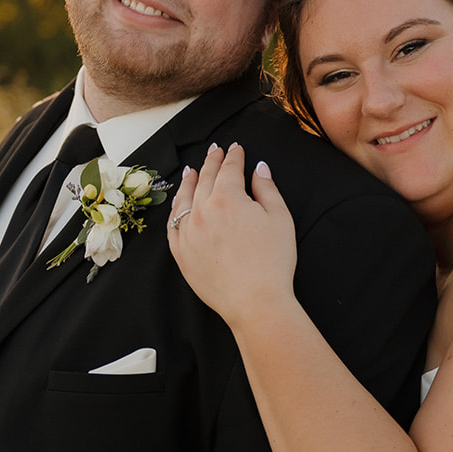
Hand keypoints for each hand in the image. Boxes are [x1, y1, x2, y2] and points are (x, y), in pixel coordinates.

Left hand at [168, 142, 297, 327]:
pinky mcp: (181, 253)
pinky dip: (175, 210)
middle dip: (211, 162)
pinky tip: (179, 204)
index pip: (229, 169)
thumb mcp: (280, 219)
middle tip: (215, 151)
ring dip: (189, 181)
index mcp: (227, 198)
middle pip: (204, 179)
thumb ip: (267, 189)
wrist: (255, 301)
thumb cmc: (272, 262)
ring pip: (184, 199)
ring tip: (192, 170)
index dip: (234, 157)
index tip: (236, 149)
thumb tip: (259, 169)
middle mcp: (201, 211)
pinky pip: (172, 225)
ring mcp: (187, 232)